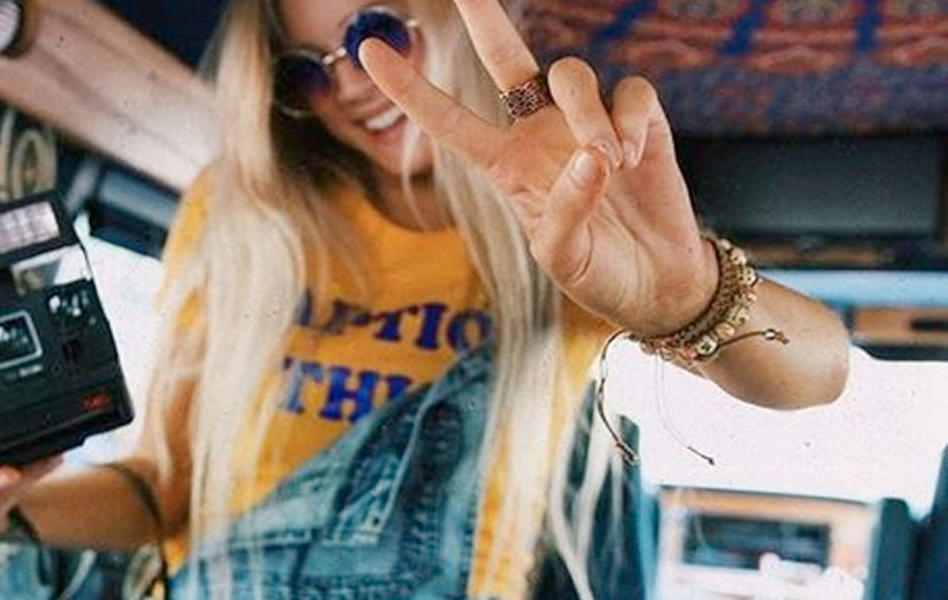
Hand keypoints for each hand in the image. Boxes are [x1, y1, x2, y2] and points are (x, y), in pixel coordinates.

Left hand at [359, 0, 716, 334]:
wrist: (657, 282)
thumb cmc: (598, 274)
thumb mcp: (565, 258)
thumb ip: (565, 214)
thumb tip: (588, 158)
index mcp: (506, 166)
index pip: (449, 121)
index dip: (409, 89)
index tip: (368, 51)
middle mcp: (540, 133)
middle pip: (506, 60)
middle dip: (486, 21)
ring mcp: (586, 122)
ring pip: (571, 76)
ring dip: (586, 114)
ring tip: (608, 163)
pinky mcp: (638, 119)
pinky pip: (628, 91)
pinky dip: (631, 119)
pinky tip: (636, 157)